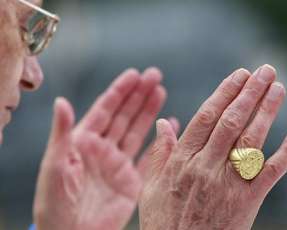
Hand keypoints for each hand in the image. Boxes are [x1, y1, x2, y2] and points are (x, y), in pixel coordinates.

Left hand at [33, 68, 167, 229]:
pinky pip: (148, 157)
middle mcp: (103, 149)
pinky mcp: (131, 181)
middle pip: (124, 116)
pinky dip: (159, 143)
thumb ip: (62, 134)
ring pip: (137, 131)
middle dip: (139, 95)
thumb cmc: (55, 203)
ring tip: (161, 92)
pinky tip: (169, 127)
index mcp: (84, 142)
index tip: (134, 74)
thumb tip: (61, 101)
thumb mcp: (55, 166)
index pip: (105, 110)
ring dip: (149, 112)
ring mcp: (118, 164)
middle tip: (154, 76)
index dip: (119, 91)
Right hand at [139, 65, 286, 229]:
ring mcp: (230, 183)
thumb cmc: (163, 221)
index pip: (206, 118)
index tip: (238, 75)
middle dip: (249, 92)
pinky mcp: (249, 200)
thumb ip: (159, 153)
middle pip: (232, 122)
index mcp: (182, 161)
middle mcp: (207, 167)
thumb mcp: (151, 186)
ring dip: (267, 110)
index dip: (224, 93)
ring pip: (252, 139)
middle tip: (264, 70)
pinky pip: (273, 171)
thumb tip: (162, 123)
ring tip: (278, 86)